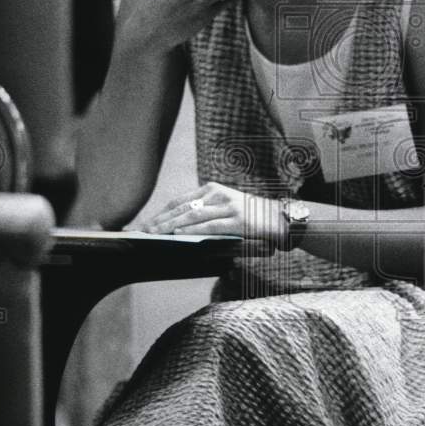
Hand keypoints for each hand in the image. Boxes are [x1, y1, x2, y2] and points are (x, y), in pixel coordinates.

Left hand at [142, 181, 282, 252]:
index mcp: (212, 190)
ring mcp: (228, 206)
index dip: (162, 212)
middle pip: (183, 208)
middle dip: (161, 220)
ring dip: (171, 226)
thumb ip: (206, 215)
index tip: (147, 223)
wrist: (281, 219)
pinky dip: (192, 231)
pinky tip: (179, 236)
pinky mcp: (238, 220)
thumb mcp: (225, 209)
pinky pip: (209, 226)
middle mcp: (218, 195)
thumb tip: (179, 229)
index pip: (181, 202)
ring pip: (193, 216)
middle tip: (144, 230)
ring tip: (156, 234)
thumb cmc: (251, 218)